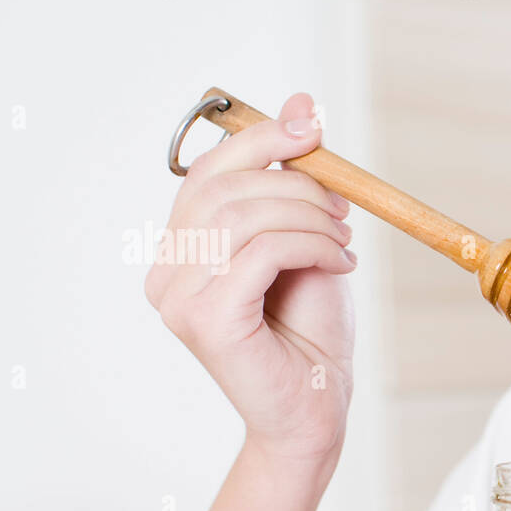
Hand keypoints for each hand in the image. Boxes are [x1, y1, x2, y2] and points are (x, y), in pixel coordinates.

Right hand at [144, 92, 355, 464]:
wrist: (317, 410)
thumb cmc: (310, 333)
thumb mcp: (309, 241)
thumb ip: (297, 179)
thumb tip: (303, 101)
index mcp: (181, 249)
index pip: (207, 172)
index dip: (259, 140)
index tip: (314, 129)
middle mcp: (167, 271)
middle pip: (222, 187)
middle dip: (295, 183)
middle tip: (343, 208)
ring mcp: (177, 298)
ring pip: (243, 216)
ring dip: (309, 217)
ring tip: (343, 240)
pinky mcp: (204, 321)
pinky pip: (260, 252)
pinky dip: (310, 245)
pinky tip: (340, 263)